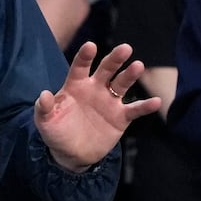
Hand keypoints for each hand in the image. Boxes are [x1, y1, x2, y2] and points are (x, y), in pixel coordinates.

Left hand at [35, 42, 161, 170]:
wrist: (71, 154)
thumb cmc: (56, 132)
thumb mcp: (45, 121)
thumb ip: (44, 108)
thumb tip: (43, 95)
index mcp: (76, 85)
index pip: (80, 67)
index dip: (85, 56)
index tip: (90, 46)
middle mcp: (95, 88)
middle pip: (107, 69)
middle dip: (115, 59)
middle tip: (125, 48)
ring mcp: (109, 101)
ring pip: (122, 84)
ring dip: (130, 75)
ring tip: (138, 65)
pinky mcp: (121, 117)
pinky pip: (135, 109)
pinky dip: (145, 106)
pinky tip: (156, 101)